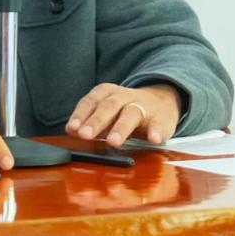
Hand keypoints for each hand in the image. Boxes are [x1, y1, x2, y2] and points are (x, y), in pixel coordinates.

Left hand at [65, 83, 181, 146]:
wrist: (162, 102)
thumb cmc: (126, 111)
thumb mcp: (107, 112)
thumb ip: (90, 120)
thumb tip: (71, 130)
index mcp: (108, 93)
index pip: (91, 101)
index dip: (81, 114)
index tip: (72, 128)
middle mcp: (125, 97)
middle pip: (109, 106)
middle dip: (96, 121)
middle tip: (85, 135)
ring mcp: (144, 107)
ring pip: (131, 114)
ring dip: (121, 127)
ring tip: (113, 141)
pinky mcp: (160, 120)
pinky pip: (158, 125)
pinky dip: (155, 131)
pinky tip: (153, 139)